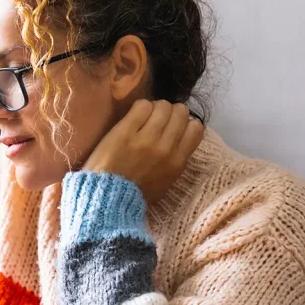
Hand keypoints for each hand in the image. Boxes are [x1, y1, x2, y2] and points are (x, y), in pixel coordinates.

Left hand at [83, 99, 204, 202]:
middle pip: (180, 112)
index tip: (172, 126)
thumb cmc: (135, 193)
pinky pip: (142, 106)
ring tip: (143, 117)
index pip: (196, 128)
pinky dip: (139, 107)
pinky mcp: (126, 131)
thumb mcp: (166, 181)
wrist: (108, 198)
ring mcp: (146, 138)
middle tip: (156, 119)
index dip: (184, 123)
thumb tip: (179, 139)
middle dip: (170, 112)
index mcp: (178, 162)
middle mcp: (166, 147)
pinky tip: (132, 116)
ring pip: (162, 106)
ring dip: (154, 108)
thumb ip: (175, 160)